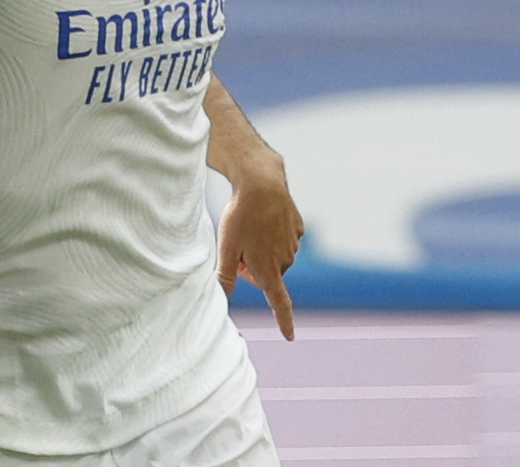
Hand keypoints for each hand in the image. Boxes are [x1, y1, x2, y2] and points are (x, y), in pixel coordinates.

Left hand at [216, 171, 303, 340]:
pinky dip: (271, 232)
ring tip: (248, 227)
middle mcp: (286, 261)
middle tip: (236, 245)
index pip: (279, 303)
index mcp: (269, 270)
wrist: (262, 184)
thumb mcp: (226, 248)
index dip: (284, 321)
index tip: (290, 336)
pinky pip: (282, 237)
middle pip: (267, 274)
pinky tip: (262, 217)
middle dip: (251, 266)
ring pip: (274, 255)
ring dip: (261, 249)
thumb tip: (221, 300)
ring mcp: (294, 244)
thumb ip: (225, 276)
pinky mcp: (298, 228)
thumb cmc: (240, 217)